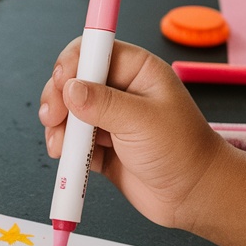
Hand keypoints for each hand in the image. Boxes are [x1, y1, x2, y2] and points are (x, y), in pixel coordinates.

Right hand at [39, 39, 233, 229]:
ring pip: (69, 113)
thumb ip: (103, 103)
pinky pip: (74, 142)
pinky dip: (66, 149)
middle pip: (74, 80)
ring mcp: (110, 119)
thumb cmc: (183, 151)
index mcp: (138, 70)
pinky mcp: (103, 146)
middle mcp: (122, 90)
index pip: (94, 51)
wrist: (192, 195)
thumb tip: (69, 89)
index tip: (60, 83)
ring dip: (59, 128)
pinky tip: (69, 159)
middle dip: (58, 98)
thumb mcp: (143, 121)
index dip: (72, 63)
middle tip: (52, 118)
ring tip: (61, 146)